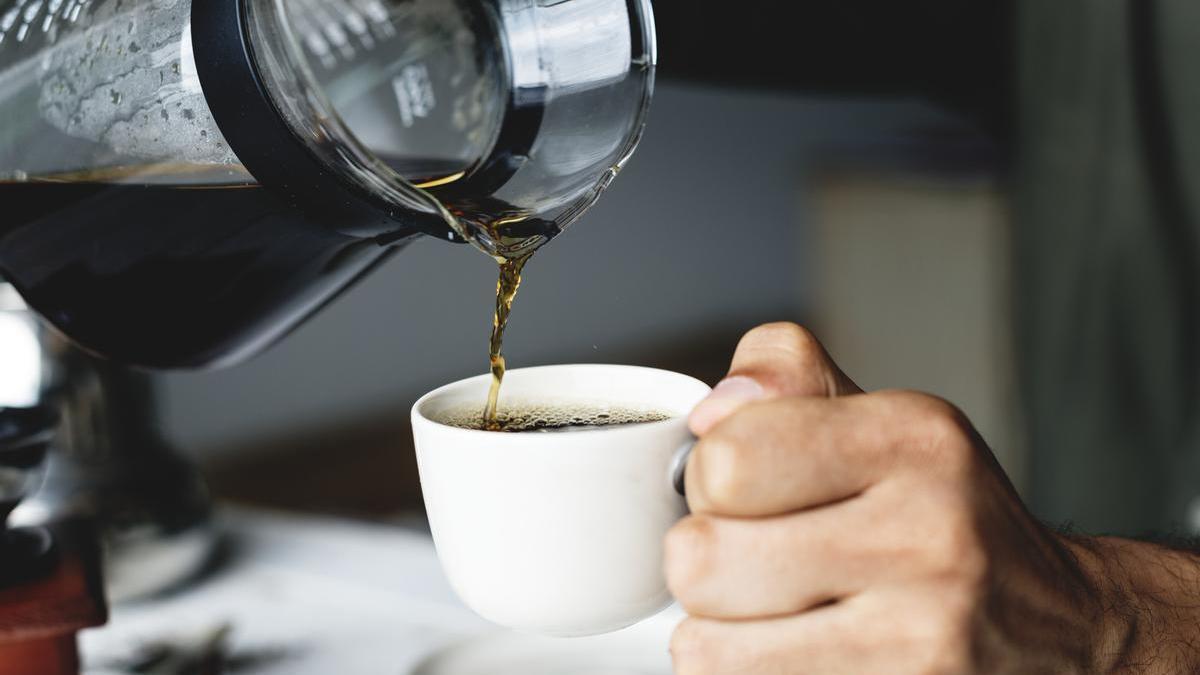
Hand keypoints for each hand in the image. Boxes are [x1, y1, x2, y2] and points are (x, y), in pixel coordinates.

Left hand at [666, 323, 1199, 673]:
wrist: (1054, 625)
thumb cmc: (937, 513)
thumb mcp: (877, 416)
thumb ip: (784, 375)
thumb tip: (710, 415)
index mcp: (913, 439)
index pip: (726, 460)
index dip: (706, 475)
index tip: (740, 485)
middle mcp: (927, 535)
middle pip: (702, 558)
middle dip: (701, 559)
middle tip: (746, 556)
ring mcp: (920, 636)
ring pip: (706, 647)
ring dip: (716, 631)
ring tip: (770, 610)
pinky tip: (796, 650)